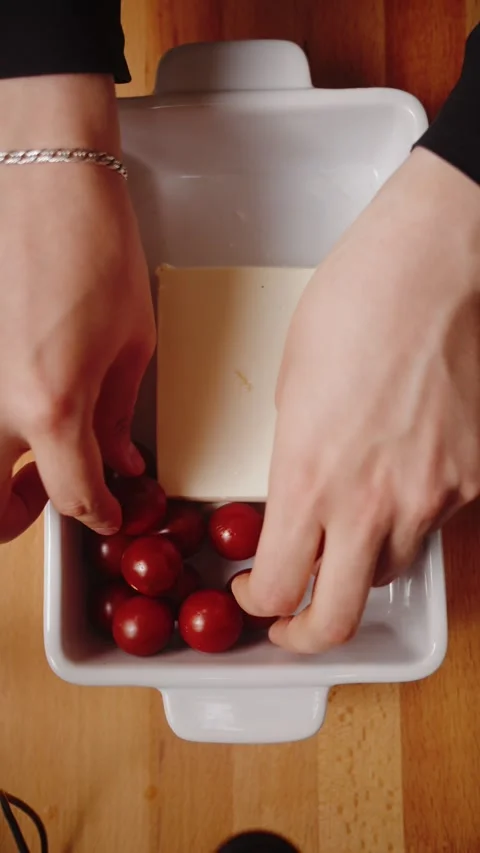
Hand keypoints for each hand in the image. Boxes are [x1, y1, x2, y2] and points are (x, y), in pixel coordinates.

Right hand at [0, 75, 154, 541]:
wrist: (45, 185)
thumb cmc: (94, 249)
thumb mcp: (130, 344)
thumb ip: (117, 416)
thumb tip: (119, 459)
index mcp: (50, 406)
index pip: (72, 495)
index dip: (98, 514)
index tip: (109, 512)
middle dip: (20, 516)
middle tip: (49, 497)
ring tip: (28, 458)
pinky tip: (17, 410)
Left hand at [234, 148, 479, 652]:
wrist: (436, 266)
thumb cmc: (357, 305)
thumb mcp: (294, 389)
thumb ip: (295, 462)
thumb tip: (297, 502)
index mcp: (308, 477)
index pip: (276, 587)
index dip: (257, 603)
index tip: (252, 591)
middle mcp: (370, 502)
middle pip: (335, 619)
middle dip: (304, 633)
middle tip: (290, 621)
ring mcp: (430, 497)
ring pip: (386, 572)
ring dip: (356, 568)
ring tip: (344, 535)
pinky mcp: (470, 481)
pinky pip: (432, 526)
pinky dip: (407, 521)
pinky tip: (397, 481)